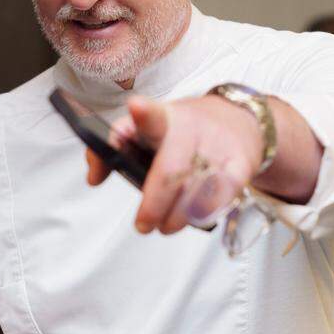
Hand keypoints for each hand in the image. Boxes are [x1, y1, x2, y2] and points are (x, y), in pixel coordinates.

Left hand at [85, 94, 263, 234]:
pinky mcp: (240, 165)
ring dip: (177, 215)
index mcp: (163, 118)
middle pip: (171, 169)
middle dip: (154, 203)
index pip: (151, 115)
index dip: (143, 114)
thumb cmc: (185, 131)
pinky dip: (205, 212)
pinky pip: (222, 196)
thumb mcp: (152, 127)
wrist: (240, 121)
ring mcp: (217, 147)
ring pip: (195, 189)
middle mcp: (191, 129)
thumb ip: (117, 146)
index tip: (136, 107)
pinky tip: (196, 218)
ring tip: (166, 225)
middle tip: (143, 224)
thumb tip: (93, 177)